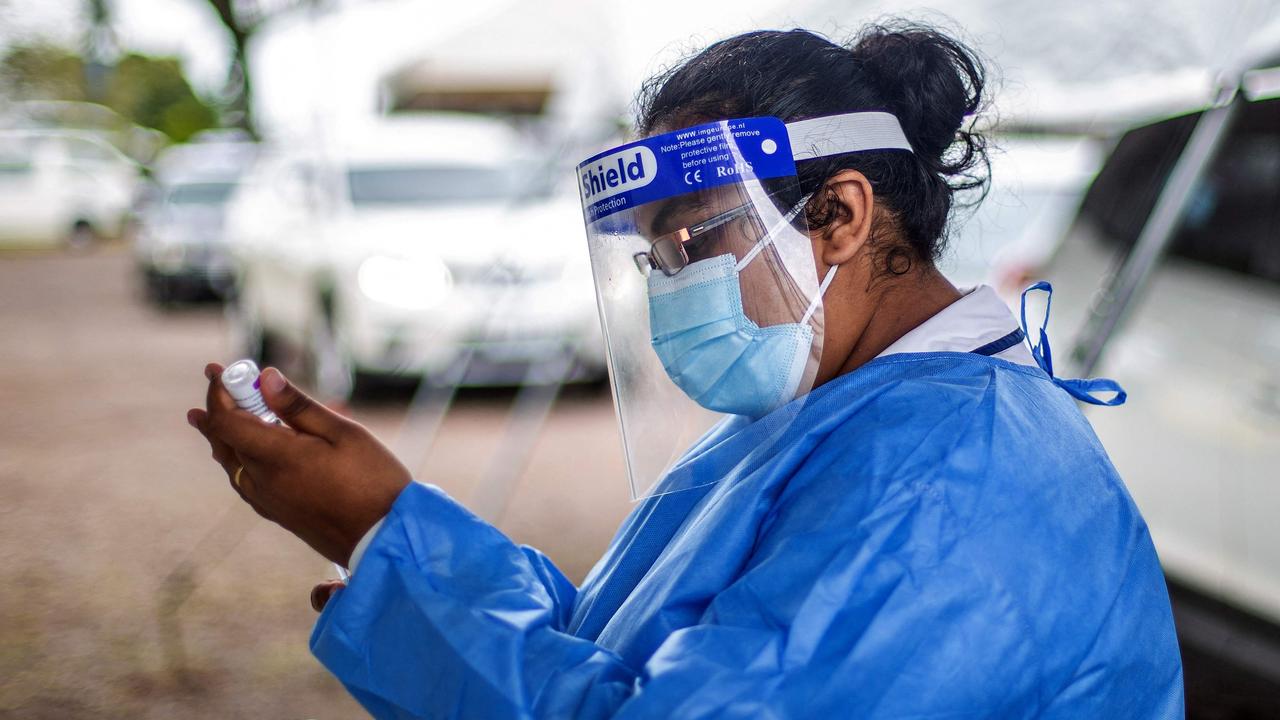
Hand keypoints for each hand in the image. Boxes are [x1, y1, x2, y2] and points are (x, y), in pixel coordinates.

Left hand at [187, 364, 411, 566]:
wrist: (384, 537)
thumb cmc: (372, 480)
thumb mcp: (344, 433)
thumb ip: (300, 406)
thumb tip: (265, 378)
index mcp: (277, 456)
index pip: (227, 420)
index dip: (219, 391)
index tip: (219, 369)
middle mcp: (262, 481)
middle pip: (224, 439)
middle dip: (217, 407)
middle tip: (214, 380)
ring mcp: (268, 501)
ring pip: (230, 463)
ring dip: (220, 435)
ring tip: (203, 418)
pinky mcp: (277, 514)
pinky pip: (242, 481)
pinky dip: (233, 459)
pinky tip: (236, 458)